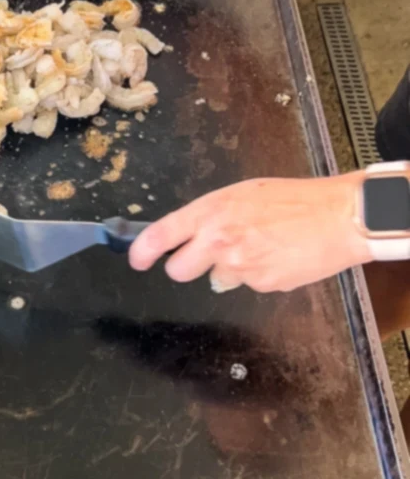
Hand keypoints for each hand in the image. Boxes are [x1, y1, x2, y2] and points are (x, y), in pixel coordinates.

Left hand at [129, 174, 371, 293]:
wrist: (340, 217)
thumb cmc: (295, 199)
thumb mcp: (244, 194)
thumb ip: (212, 216)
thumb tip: (191, 236)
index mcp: (212, 211)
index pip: (161, 235)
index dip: (142, 252)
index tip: (137, 260)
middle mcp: (219, 240)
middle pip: (179, 270)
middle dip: (187, 266)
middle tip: (207, 255)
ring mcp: (240, 266)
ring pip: (217, 279)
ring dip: (231, 269)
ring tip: (261, 246)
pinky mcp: (262, 284)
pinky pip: (248, 284)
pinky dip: (259, 274)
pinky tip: (278, 256)